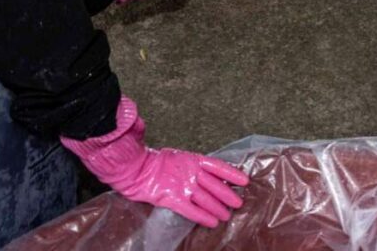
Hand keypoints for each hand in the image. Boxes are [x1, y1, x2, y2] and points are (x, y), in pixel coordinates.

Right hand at [62, 97, 248, 227]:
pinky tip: (213, 222)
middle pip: (215, 185)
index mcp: (191, 159)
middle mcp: (190, 172)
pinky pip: (191, 210)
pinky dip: (203, 216)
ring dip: (218, 208)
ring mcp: (182, 185)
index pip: (218, 166)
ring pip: (206, 199)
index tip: (245, 180)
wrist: (131, 167)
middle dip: (228, 194)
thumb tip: (198, 160)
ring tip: (228, 215)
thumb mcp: (173, 155)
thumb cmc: (150, 160)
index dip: (232, 173)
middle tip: (239, 202)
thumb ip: (187, 159)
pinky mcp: (172, 198)